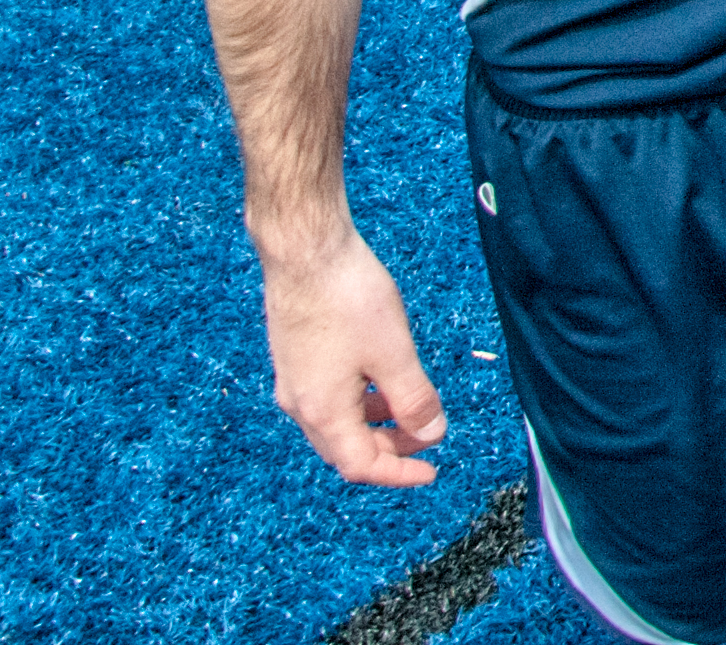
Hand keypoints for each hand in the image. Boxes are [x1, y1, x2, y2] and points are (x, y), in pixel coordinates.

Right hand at [258, 231, 448, 485]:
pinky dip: (361, 401)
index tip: (430, 472)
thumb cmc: (347, 298)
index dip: (397, 474)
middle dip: (389, 449)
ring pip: (338, 422)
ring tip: (412, 408)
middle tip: (427, 437)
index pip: (359, 465)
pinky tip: (383, 380)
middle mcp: (300, 403)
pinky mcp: (296, 357)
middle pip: (346, 448)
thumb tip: (431, 436)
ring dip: (376, 423)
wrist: (305, 251)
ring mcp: (294, 379)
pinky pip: (330, 397)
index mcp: (322, 411)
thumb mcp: (394, 353)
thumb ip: (413, 400)